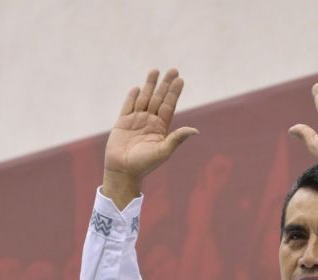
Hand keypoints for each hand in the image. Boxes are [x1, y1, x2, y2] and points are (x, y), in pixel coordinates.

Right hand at [103, 69, 198, 206]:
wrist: (123, 171)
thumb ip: (177, 139)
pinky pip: (128, 106)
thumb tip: (195, 131)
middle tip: (173, 70)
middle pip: (158, 98)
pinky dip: (132, 97)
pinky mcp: (122, 123)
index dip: (174, 93)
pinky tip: (137, 88)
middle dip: (165, 84)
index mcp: (160, 128)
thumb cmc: (144, 164)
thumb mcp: (164, 151)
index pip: (168, 106)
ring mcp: (135, 121)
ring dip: (149, 85)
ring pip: (144, 99)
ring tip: (155, 71)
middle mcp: (149, 122)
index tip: (180, 79)